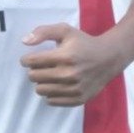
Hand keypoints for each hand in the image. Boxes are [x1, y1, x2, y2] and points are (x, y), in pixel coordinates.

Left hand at [18, 22, 133, 107]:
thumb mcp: (65, 31)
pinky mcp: (78, 99)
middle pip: (34, 77)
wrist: (109, 58)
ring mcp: (74, 88)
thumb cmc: (84, 43)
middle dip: (34, 71)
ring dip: (41, 82)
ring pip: (41, 90)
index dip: (26, 60)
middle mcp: (69, 74)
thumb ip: (43, 32)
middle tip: (42, 66)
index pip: (32, 62)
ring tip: (50, 75)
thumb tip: (24, 41)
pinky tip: (57, 85)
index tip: (28, 59)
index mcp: (65, 56)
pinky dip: (51, 93)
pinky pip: (52, 101)